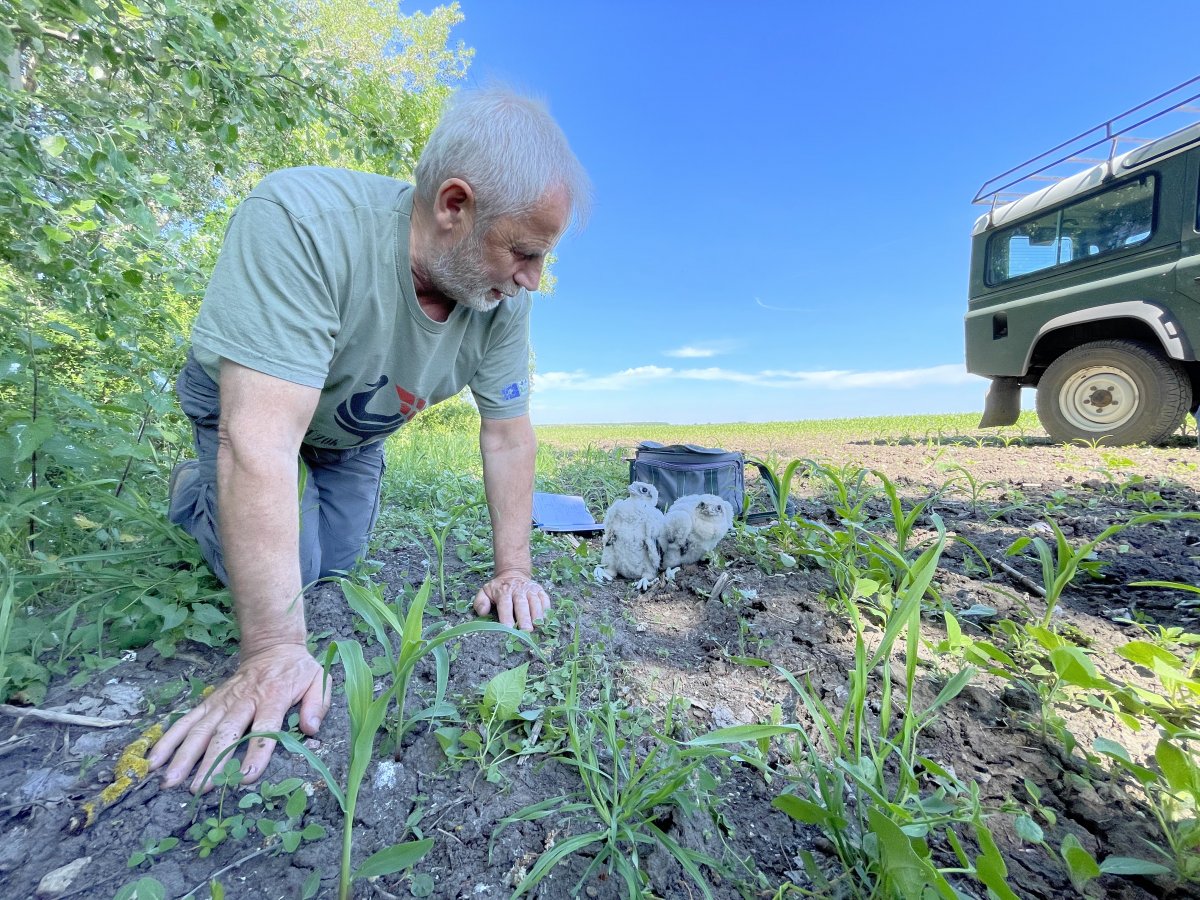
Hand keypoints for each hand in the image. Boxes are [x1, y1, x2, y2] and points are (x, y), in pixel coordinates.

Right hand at [147, 643, 329, 793]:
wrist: (273, 646)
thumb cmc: (297, 671)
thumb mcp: (319, 680)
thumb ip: (317, 704)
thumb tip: (311, 729)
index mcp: (273, 698)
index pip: (264, 729)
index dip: (256, 754)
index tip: (245, 778)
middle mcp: (244, 700)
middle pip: (226, 732)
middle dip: (211, 761)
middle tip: (199, 788)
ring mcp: (223, 701)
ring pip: (201, 728)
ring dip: (184, 755)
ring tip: (171, 780)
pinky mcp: (210, 701)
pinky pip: (187, 720)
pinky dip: (169, 738)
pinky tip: (154, 758)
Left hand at [473, 572, 550, 631]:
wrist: (513, 574)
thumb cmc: (498, 589)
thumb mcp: (485, 591)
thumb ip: (480, 602)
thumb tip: (483, 612)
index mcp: (503, 591)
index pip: (505, 604)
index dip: (507, 616)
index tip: (509, 628)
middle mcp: (518, 589)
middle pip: (522, 604)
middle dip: (525, 618)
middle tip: (526, 631)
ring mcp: (530, 589)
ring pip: (535, 602)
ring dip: (537, 614)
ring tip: (537, 626)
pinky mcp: (540, 590)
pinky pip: (545, 599)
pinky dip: (546, 609)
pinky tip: (545, 620)